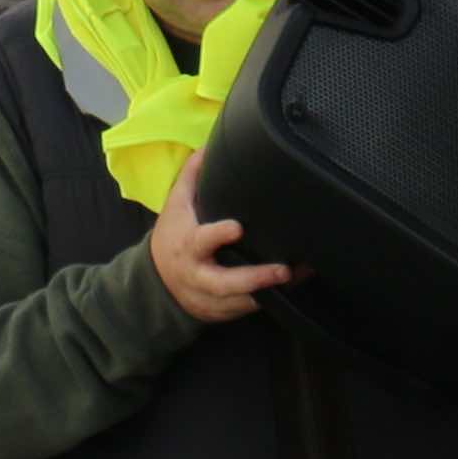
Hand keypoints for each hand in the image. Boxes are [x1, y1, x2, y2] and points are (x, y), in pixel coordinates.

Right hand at [150, 162, 293, 326]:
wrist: (158, 282)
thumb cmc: (172, 237)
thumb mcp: (175, 206)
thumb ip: (191, 178)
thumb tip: (205, 147)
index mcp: (188, 246)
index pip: (201, 242)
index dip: (218, 236)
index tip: (238, 227)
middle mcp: (200, 275)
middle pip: (225, 283)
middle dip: (255, 278)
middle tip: (283, 269)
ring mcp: (213, 298)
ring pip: (244, 300)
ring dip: (273, 290)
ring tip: (299, 276)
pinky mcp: (226, 311)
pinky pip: (252, 307)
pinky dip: (275, 298)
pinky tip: (295, 285)